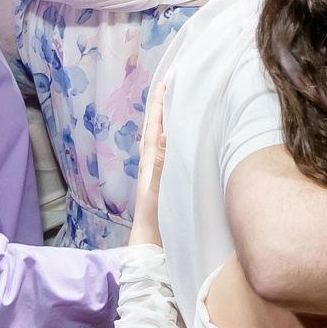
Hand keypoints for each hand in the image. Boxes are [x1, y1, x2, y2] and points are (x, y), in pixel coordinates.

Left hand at [132, 67, 170, 247]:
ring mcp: (154, 175)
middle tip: (168, 91)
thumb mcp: (159, 187)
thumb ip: (162, 161)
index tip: (164, 84)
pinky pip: (165, 155)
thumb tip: (166, 133)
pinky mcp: (161, 185)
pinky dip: (170, 143)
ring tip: (172, 112)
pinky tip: (177, 146)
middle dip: (160, 110)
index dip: (159, 105)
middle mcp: (150, 165)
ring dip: (164, 125)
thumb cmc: (155, 216)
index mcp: (149, 161)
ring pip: (158, 143)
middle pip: (154, 131)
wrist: (150, 244)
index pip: (155, 127)